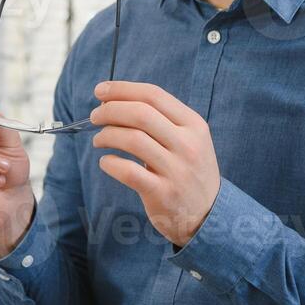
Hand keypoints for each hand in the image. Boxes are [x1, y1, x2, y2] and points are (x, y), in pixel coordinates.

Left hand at [88, 80, 220, 246]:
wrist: (209, 214)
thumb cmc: (188, 170)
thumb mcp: (188, 139)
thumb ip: (160, 120)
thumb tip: (115, 101)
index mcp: (193, 124)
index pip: (153, 95)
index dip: (122, 89)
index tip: (100, 91)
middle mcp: (187, 144)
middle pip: (140, 113)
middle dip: (110, 110)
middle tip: (94, 116)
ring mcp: (176, 170)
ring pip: (132, 139)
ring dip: (107, 135)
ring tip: (99, 140)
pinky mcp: (163, 193)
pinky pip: (128, 172)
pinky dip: (110, 163)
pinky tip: (106, 162)